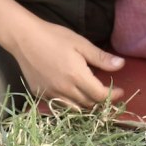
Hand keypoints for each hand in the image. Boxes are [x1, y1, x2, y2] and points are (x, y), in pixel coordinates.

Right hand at [10, 18, 124, 109]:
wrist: (24, 38)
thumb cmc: (54, 37)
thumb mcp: (81, 44)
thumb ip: (101, 58)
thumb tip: (121, 65)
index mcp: (76, 77)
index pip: (100, 95)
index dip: (113, 95)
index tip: (120, 91)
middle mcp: (63, 90)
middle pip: (88, 104)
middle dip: (101, 101)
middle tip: (109, 92)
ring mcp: (50, 93)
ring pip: (74, 108)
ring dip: (86, 105)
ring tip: (93, 96)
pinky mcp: (39, 94)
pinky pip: (59, 105)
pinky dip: (70, 103)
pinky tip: (74, 94)